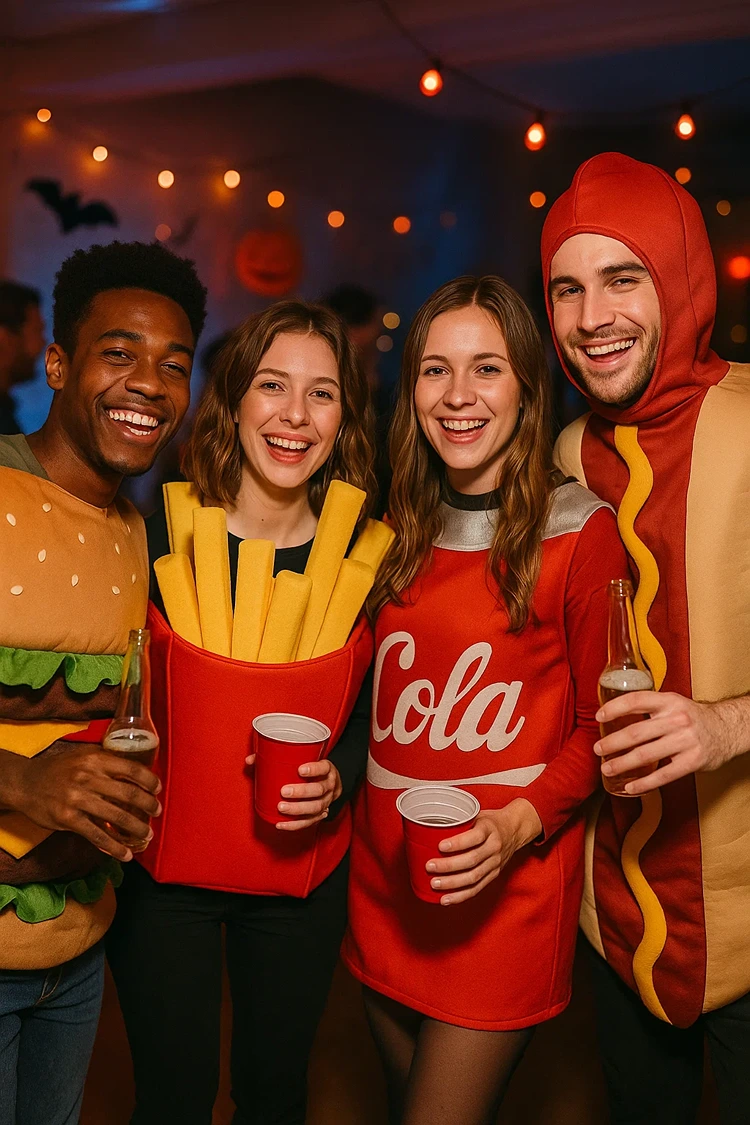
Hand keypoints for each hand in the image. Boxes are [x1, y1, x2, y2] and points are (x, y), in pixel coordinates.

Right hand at [1, 744, 161, 861]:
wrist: (25, 783)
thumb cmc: (58, 769)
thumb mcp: (82, 756)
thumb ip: (106, 762)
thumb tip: (135, 772)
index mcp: (95, 759)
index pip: (131, 769)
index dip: (149, 780)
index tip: (157, 789)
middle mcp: (88, 777)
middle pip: (128, 793)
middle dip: (148, 805)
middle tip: (157, 812)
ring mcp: (78, 799)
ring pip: (116, 816)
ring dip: (136, 828)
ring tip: (147, 834)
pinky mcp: (68, 819)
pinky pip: (97, 835)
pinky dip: (114, 847)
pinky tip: (125, 854)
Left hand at [243, 755, 341, 831]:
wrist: (330, 784)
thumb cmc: (311, 769)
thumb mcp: (302, 760)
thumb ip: (275, 756)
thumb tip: (250, 760)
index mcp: (327, 770)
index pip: (323, 768)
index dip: (314, 769)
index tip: (300, 770)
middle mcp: (329, 786)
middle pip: (319, 790)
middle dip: (302, 792)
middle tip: (284, 791)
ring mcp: (326, 802)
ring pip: (315, 808)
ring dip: (297, 809)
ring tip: (281, 808)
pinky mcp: (320, 815)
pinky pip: (308, 822)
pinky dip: (294, 824)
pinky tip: (281, 823)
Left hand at [425, 798, 541, 905]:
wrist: (514, 829)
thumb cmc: (489, 821)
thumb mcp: (477, 814)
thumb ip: (459, 822)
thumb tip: (428, 827)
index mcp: (489, 829)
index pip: (475, 837)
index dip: (457, 843)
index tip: (440, 846)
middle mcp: (494, 847)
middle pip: (472, 860)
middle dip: (449, 866)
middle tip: (430, 867)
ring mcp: (495, 863)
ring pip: (473, 877)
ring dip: (452, 883)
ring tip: (435, 884)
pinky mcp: (494, 875)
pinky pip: (477, 888)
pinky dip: (460, 896)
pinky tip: (445, 899)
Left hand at [595, 691, 749, 794]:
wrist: (728, 729)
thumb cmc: (693, 718)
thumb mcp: (673, 704)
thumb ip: (650, 709)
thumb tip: (616, 716)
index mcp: (669, 702)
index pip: (636, 700)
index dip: (614, 708)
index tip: (599, 717)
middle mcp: (677, 719)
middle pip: (636, 732)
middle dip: (612, 743)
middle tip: (598, 749)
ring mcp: (685, 741)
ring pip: (646, 755)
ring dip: (622, 763)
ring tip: (607, 768)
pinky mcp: (692, 761)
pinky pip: (663, 775)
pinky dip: (644, 783)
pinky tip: (630, 786)